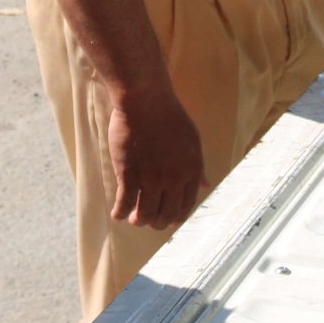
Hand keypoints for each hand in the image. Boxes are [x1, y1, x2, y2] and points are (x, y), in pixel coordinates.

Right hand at [108, 85, 209, 229]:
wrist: (145, 99)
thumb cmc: (169, 116)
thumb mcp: (192, 140)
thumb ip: (197, 166)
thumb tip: (206, 185)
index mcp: (192, 169)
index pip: (186, 205)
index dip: (177, 216)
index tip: (169, 220)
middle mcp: (174, 178)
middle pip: (167, 214)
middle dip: (158, 223)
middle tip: (150, 221)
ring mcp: (152, 177)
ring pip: (146, 213)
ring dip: (139, 220)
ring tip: (134, 219)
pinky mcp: (129, 174)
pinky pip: (125, 203)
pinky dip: (120, 213)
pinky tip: (117, 214)